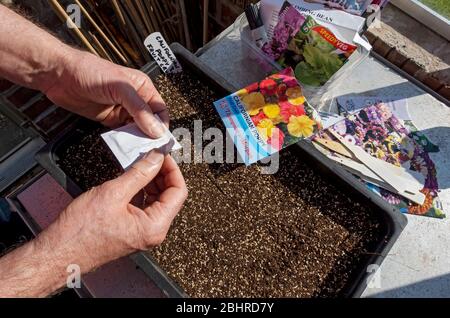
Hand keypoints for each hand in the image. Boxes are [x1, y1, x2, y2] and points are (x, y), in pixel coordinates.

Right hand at [36, 150, 187, 273]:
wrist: (58, 253)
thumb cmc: (80, 232)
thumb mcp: (113, 193)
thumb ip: (139, 173)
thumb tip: (156, 158)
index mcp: (154, 227)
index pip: (179, 193)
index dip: (173, 170)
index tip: (163, 155)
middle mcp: (152, 232)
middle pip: (170, 196)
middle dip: (162, 173)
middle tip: (151, 155)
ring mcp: (142, 232)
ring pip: (157, 200)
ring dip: (151, 180)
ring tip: (140, 163)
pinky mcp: (131, 230)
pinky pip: (144, 206)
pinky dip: (140, 189)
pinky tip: (131, 177)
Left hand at [44, 50, 167, 137]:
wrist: (60, 76)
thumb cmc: (89, 71)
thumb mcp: (120, 88)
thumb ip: (139, 108)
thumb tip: (156, 128)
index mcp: (142, 87)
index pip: (160, 110)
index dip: (162, 125)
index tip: (161, 140)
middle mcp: (134, 100)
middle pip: (150, 122)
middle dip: (151, 135)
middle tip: (150, 148)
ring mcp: (122, 111)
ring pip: (137, 130)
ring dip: (138, 140)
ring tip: (138, 150)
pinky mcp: (109, 120)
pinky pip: (122, 134)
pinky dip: (125, 141)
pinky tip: (125, 146)